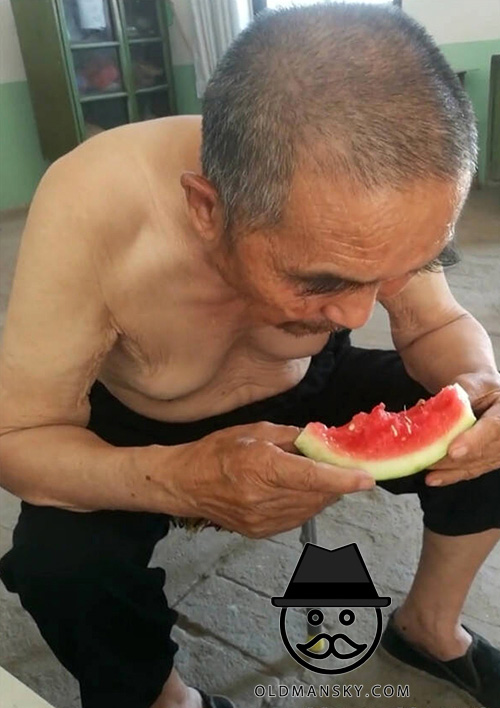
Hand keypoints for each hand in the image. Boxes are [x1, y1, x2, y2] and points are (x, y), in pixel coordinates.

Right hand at [173, 422, 374, 537]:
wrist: (185, 484)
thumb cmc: (217, 451)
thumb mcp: (254, 431)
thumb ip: (292, 437)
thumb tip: (323, 439)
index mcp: (261, 466)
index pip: (311, 477)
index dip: (343, 479)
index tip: (367, 478)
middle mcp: (263, 498)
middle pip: (317, 494)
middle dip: (335, 481)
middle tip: (342, 465)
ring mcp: (262, 520)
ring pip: (311, 509)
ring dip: (322, 493)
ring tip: (317, 476)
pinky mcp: (260, 532)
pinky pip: (297, 518)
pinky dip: (306, 504)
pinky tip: (298, 490)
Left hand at [426, 374, 499, 486]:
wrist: (485, 395)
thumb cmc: (479, 387)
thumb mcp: (473, 384)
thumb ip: (461, 397)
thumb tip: (438, 408)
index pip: (493, 428)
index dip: (473, 441)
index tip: (453, 451)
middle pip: (481, 452)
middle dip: (452, 459)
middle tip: (426, 459)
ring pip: (475, 465)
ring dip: (448, 469)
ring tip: (426, 468)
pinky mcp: (490, 462)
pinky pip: (471, 471)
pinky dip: (451, 475)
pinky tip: (434, 478)